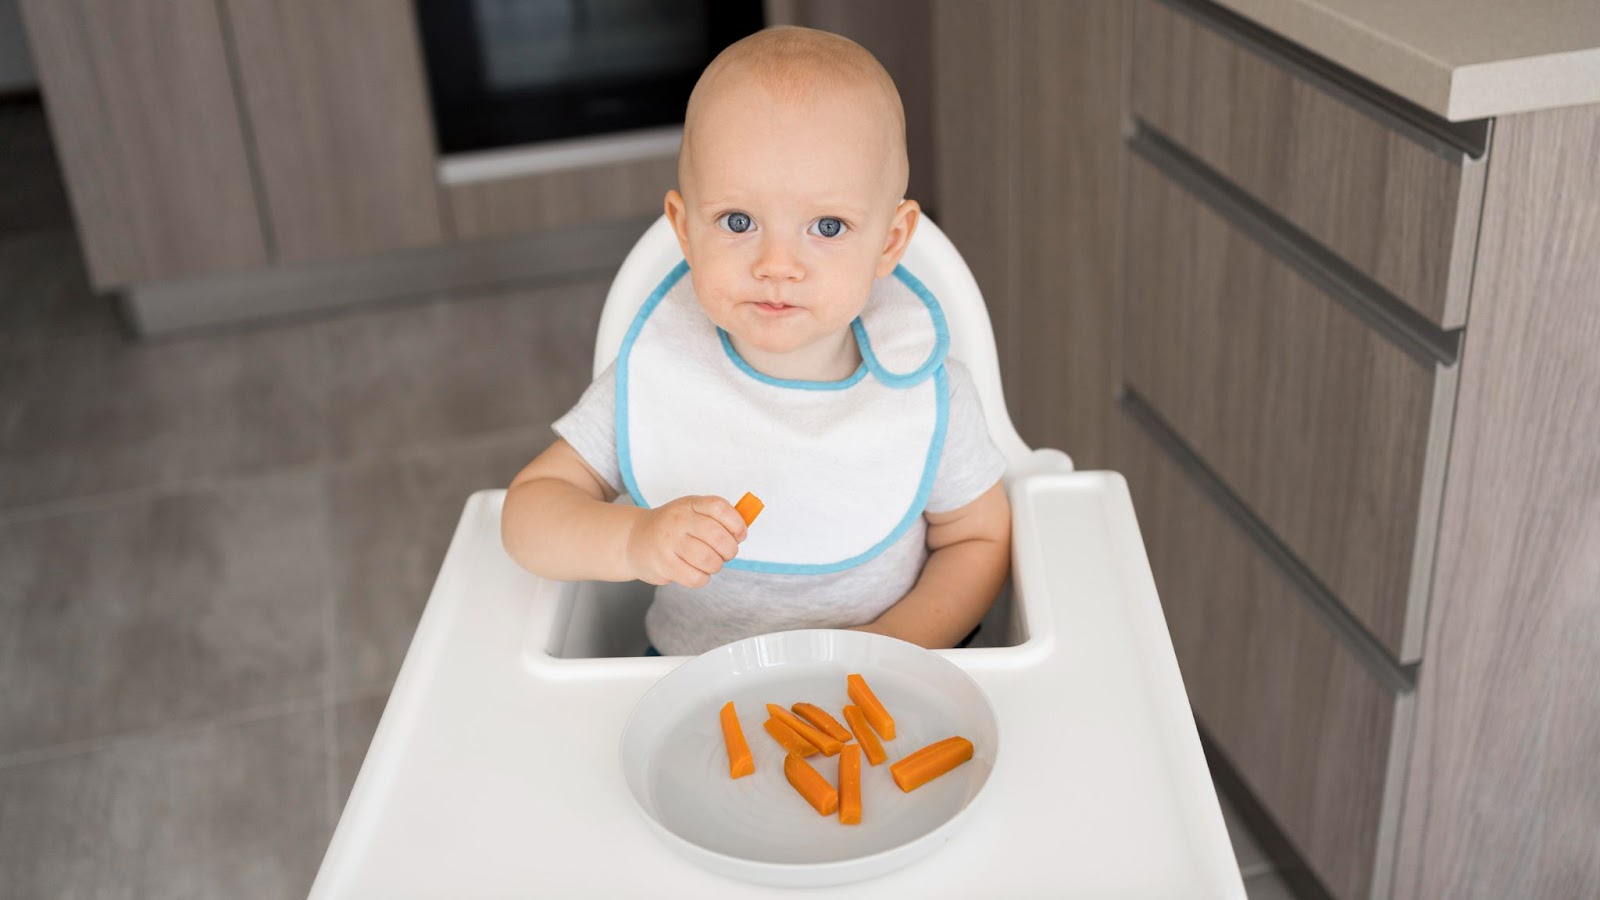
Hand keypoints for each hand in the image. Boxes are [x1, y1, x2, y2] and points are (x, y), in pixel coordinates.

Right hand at [625, 495, 747, 586]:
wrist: (634, 540)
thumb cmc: (672, 527)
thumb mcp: (692, 512)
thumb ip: (718, 518)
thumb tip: (743, 532)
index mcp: (689, 504)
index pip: (720, 508)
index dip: (737, 523)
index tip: (740, 534)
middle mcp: (678, 521)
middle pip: (718, 537)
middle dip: (730, 550)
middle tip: (726, 553)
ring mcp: (669, 543)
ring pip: (709, 560)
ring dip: (716, 565)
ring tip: (710, 562)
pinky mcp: (664, 565)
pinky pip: (696, 577)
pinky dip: (703, 578)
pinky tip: (696, 571)